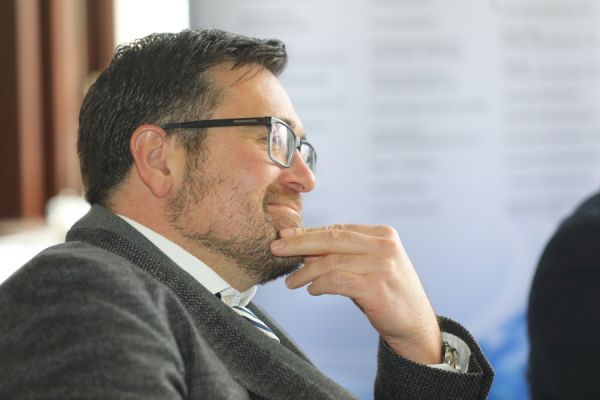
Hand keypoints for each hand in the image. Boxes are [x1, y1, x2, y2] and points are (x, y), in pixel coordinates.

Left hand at [271, 224, 440, 364]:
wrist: (415, 326)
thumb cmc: (387, 294)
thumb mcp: (368, 267)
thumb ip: (342, 255)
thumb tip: (302, 248)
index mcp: (382, 234)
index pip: (337, 230)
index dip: (309, 233)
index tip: (285, 236)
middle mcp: (384, 245)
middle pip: (331, 239)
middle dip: (299, 243)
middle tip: (276, 248)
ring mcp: (382, 265)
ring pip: (331, 261)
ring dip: (305, 272)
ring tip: (291, 282)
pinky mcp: (376, 287)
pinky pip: (336, 281)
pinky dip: (319, 284)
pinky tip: (311, 290)